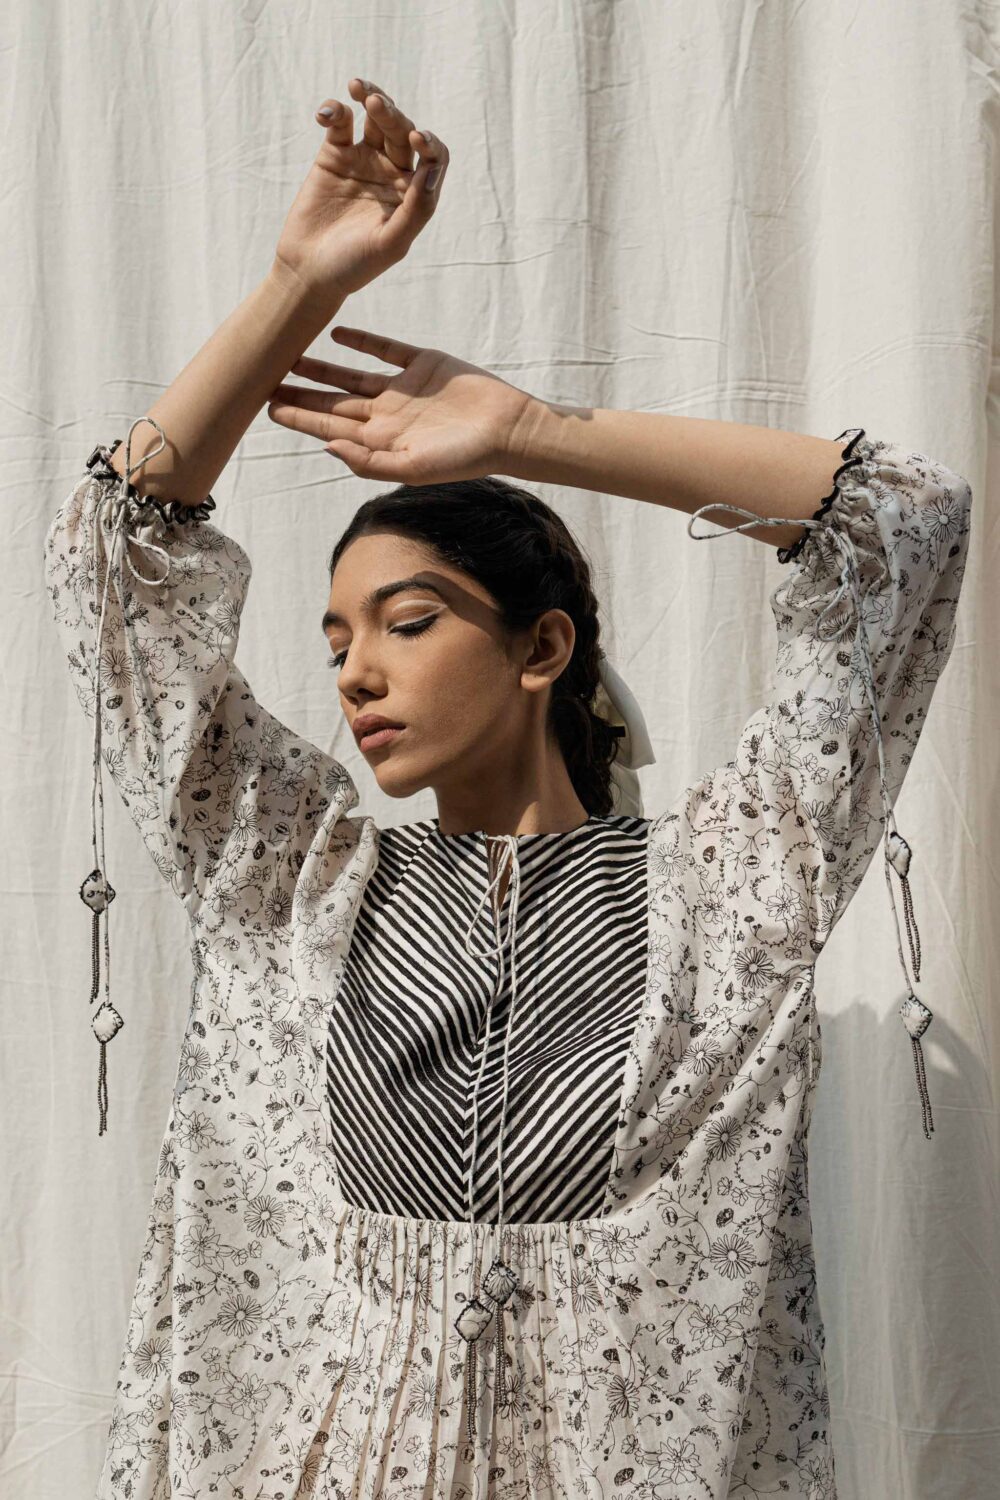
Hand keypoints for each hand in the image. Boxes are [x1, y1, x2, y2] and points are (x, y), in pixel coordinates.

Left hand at [266, 325, 541, 483]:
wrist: (509, 430)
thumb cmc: (466, 458)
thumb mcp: (414, 467)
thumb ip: (369, 461)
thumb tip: (326, 446)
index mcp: (381, 441)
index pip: (330, 427)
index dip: (299, 416)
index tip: (267, 405)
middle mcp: (387, 416)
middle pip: (333, 401)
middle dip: (300, 391)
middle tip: (265, 377)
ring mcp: (403, 389)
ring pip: (351, 376)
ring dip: (321, 366)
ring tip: (291, 355)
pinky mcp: (423, 364)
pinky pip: (385, 350)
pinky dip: (361, 342)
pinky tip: (336, 334)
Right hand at [273, 78, 448, 300]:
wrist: (308, 272)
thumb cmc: (354, 266)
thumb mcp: (391, 244)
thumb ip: (417, 209)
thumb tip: (431, 168)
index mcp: (414, 194)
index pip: (433, 157)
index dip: (429, 142)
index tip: (416, 138)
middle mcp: (393, 172)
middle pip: (401, 130)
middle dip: (392, 114)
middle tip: (375, 105)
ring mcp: (364, 160)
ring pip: (374, 118)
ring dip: (371, 98)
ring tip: (358, 90)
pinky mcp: (334, 154)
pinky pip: (340, 123)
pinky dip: (335, 111)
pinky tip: (327, 114)